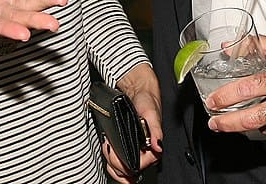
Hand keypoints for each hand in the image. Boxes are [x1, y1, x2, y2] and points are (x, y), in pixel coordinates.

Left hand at [104, 63, 162, 182]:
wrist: (140, 93)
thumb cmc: (147, 102)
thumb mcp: (151, 114)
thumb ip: (156, 131)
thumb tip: (158, 146)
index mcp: (154, 148)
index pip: (138, 166)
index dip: (124, 162)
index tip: (112, 150)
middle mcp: (146, 152)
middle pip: (129, 171)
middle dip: (115, 162)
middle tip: (108, 147)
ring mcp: (137, 152)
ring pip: (123, 170)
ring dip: (112, 163)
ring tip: (107, 147)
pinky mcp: (129, 148)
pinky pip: (120, 163)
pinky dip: (112, 161)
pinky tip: (108, 150)